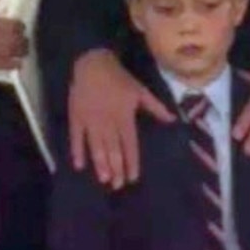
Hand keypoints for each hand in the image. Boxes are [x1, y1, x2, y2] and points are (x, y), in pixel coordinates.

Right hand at [0, 0, 26, 68]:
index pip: (11, 26)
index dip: (19, 26)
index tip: (21, 25)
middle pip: (13, 41)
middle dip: (22, 40)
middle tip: (26, 39)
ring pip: (8, 54)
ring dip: (20, 52)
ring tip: (25, 51)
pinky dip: (9, 65)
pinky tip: (16, 65)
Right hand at [68, 49, 174, 188]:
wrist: (92, 63)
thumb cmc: (119, 78)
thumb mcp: (140, 90)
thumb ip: (156, 107)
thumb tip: (173, 120)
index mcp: (124, 117)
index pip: (129, 144)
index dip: (131, 162)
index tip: (132, 178)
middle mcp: (108, 122)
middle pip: (113, 149)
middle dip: (116, 168)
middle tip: (117, 185)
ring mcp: (91, 121)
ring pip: (96, 147)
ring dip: (100, 164)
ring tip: (104, 179)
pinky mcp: (76, 117)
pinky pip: (76, 138)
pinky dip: (77, 151)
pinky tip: (79, 165)